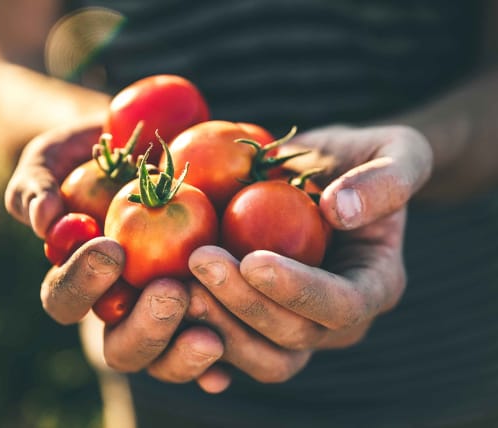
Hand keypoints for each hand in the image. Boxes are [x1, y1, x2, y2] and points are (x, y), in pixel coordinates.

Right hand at [4, 123, 229, 392]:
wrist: (157, 143)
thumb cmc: (99, 154)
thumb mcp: (58, 157)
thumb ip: (36, 184)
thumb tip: (42, 221)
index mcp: (79, 280)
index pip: (66, 300)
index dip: (83, 283)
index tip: (111, 249)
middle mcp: (121, 307)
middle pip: (120, 347)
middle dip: (144, 328)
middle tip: (170, 293)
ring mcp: (165, 315)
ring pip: (165, 360)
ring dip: (183, 354)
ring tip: (210, 335)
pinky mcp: (207, 313)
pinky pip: (214, 350)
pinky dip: (217, 365)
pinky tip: (228, 368)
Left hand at [186, 125, 432, 382]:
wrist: (326, 175)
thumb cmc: (363, 159)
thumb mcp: (397, 150)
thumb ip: (386, 179)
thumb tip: (340, 211)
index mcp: (375, 285)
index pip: (342, 306)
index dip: (298, 291)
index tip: (253, 260)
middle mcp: (337, 320)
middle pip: (293, 338)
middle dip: (243, 305)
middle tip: (199, 261)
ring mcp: (298, 326)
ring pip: (260, 355)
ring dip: (216, 325)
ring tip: (176, 282)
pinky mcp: (262, 321)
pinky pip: (231, 350)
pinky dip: (199, 340)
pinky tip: (170, 315)